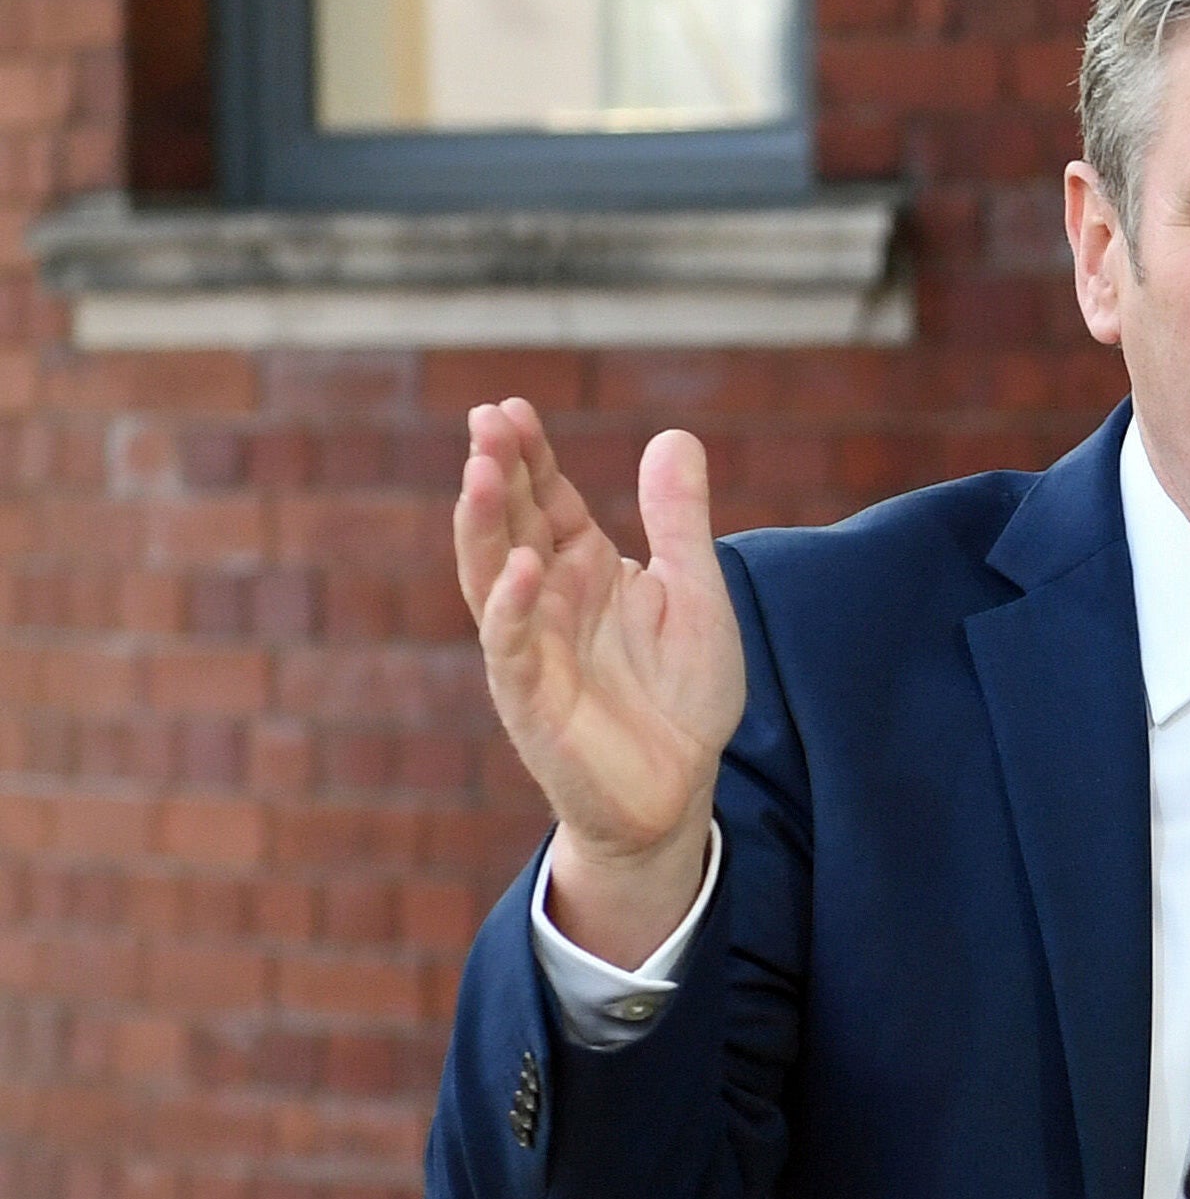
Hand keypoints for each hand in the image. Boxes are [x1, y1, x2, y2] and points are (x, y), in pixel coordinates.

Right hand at [455, 399, 744, 966]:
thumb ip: (680, 520)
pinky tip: (520, 566)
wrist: (679, 790)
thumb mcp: (696, 594)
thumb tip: (675, 433)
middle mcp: (548, 598)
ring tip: (484, 472)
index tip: (512, 407)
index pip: (547, 498)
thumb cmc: (681, 694)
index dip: (530, 454)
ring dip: (485, 525)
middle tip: (486, 421)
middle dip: (498, 472)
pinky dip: (511, 606)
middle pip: (511, 523)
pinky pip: (512, 646)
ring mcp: (532, 646)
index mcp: (584, 568)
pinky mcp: (531, 698)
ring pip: (491, 575)